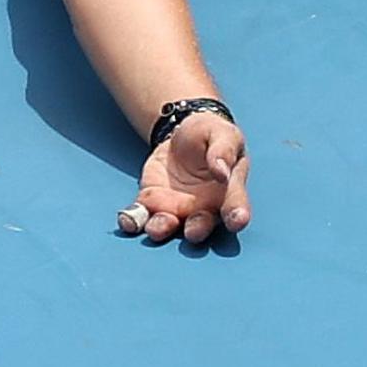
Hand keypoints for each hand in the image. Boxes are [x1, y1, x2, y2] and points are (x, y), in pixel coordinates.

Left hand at [117, 112, 248, 246]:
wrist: (182, 135)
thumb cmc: (211, 137)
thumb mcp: (221, 134)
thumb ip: (223, 150)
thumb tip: (222, 171)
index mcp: (229, 191)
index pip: (236, 205)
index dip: (238, 214)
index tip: (236, 220)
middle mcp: (205, 207)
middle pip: (202, 224)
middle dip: (197, 230)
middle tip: (192, 232)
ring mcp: (177, 208)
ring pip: (170, 224)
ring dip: (162, 228)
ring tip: (155, 229)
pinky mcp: (152, 202)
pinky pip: (143, 214)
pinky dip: (134, 220)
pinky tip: (128, 221)